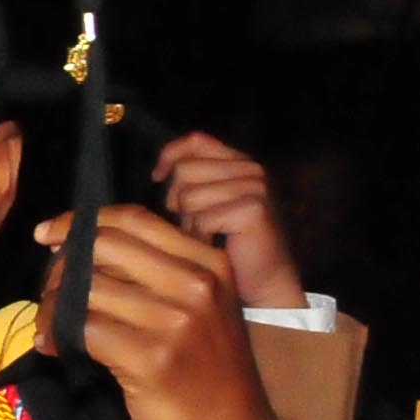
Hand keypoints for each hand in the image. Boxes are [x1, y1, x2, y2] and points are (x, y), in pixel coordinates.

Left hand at [34, 203, 286, 419]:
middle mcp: (197, 285)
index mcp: (211, 263)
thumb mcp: (198, 310)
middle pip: (104, 247)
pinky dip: (56, 335)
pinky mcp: (150, 358)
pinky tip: (53, 347)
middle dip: (62, 265)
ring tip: (49, 325)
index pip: (134, 220)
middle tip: (49, 289)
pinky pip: (82, 329)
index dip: (83, 223)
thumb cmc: (206, 373)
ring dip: (53, 305)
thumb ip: (157, 276)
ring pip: (87, 288)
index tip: (50, 234)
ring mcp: (175, 321)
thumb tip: (84, 252)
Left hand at [151, 131, 307, 311]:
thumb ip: (190, 182)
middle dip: (178, 201)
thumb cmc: (227, 244)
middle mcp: (251, 169)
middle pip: (184, 170)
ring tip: (208, 236)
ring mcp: (255, 187)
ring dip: (189, 223)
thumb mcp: (204, 205)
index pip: (196, 140)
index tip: (157, 177)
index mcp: (238, 162)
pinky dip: (201, 238)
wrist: (262, 279)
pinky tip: (215, 245)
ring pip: (189, 196)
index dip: (170, 156)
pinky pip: (202, 219)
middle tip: (197, 224)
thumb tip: (157, 172)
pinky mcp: (254, 208)